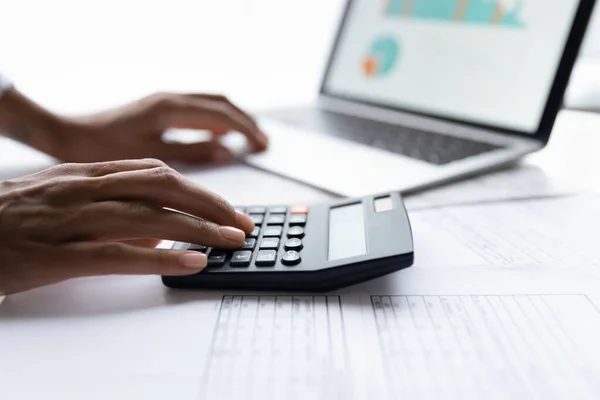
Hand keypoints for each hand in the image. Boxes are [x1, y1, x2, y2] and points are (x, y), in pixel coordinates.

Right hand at [0, 159, 253, 294]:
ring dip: (197, 229)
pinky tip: (191, 263)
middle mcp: (82, 188)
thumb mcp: (63, 201)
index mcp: (85, 174)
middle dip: (210, 205)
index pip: (156, 173)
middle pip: (161, 186)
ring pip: (147, 215)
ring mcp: (69, 219)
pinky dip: (160, 256)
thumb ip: (111, 206)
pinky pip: (117, 253)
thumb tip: (160, 225)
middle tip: (243, 224)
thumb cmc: (9, 219)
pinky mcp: (55, 254)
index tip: (227, 208)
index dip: (199, 190)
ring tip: (231, 243)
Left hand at [52, 92, 267, 163]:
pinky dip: (215, 121)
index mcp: (170, 108)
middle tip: (263, 142)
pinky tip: (218, 137)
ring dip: (233, 120)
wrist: (67, 134)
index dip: (246, 131)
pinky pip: (198, 110)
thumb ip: (190, 153)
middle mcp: (171, 98)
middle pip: (222, 104)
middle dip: (246, 122)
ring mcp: (165, 101)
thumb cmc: (100, 147)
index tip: (262, 145)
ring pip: (211, 104)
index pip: (222, 116)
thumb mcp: (149, 155)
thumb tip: (225, 152)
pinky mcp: (159, 108)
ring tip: (249, 139)